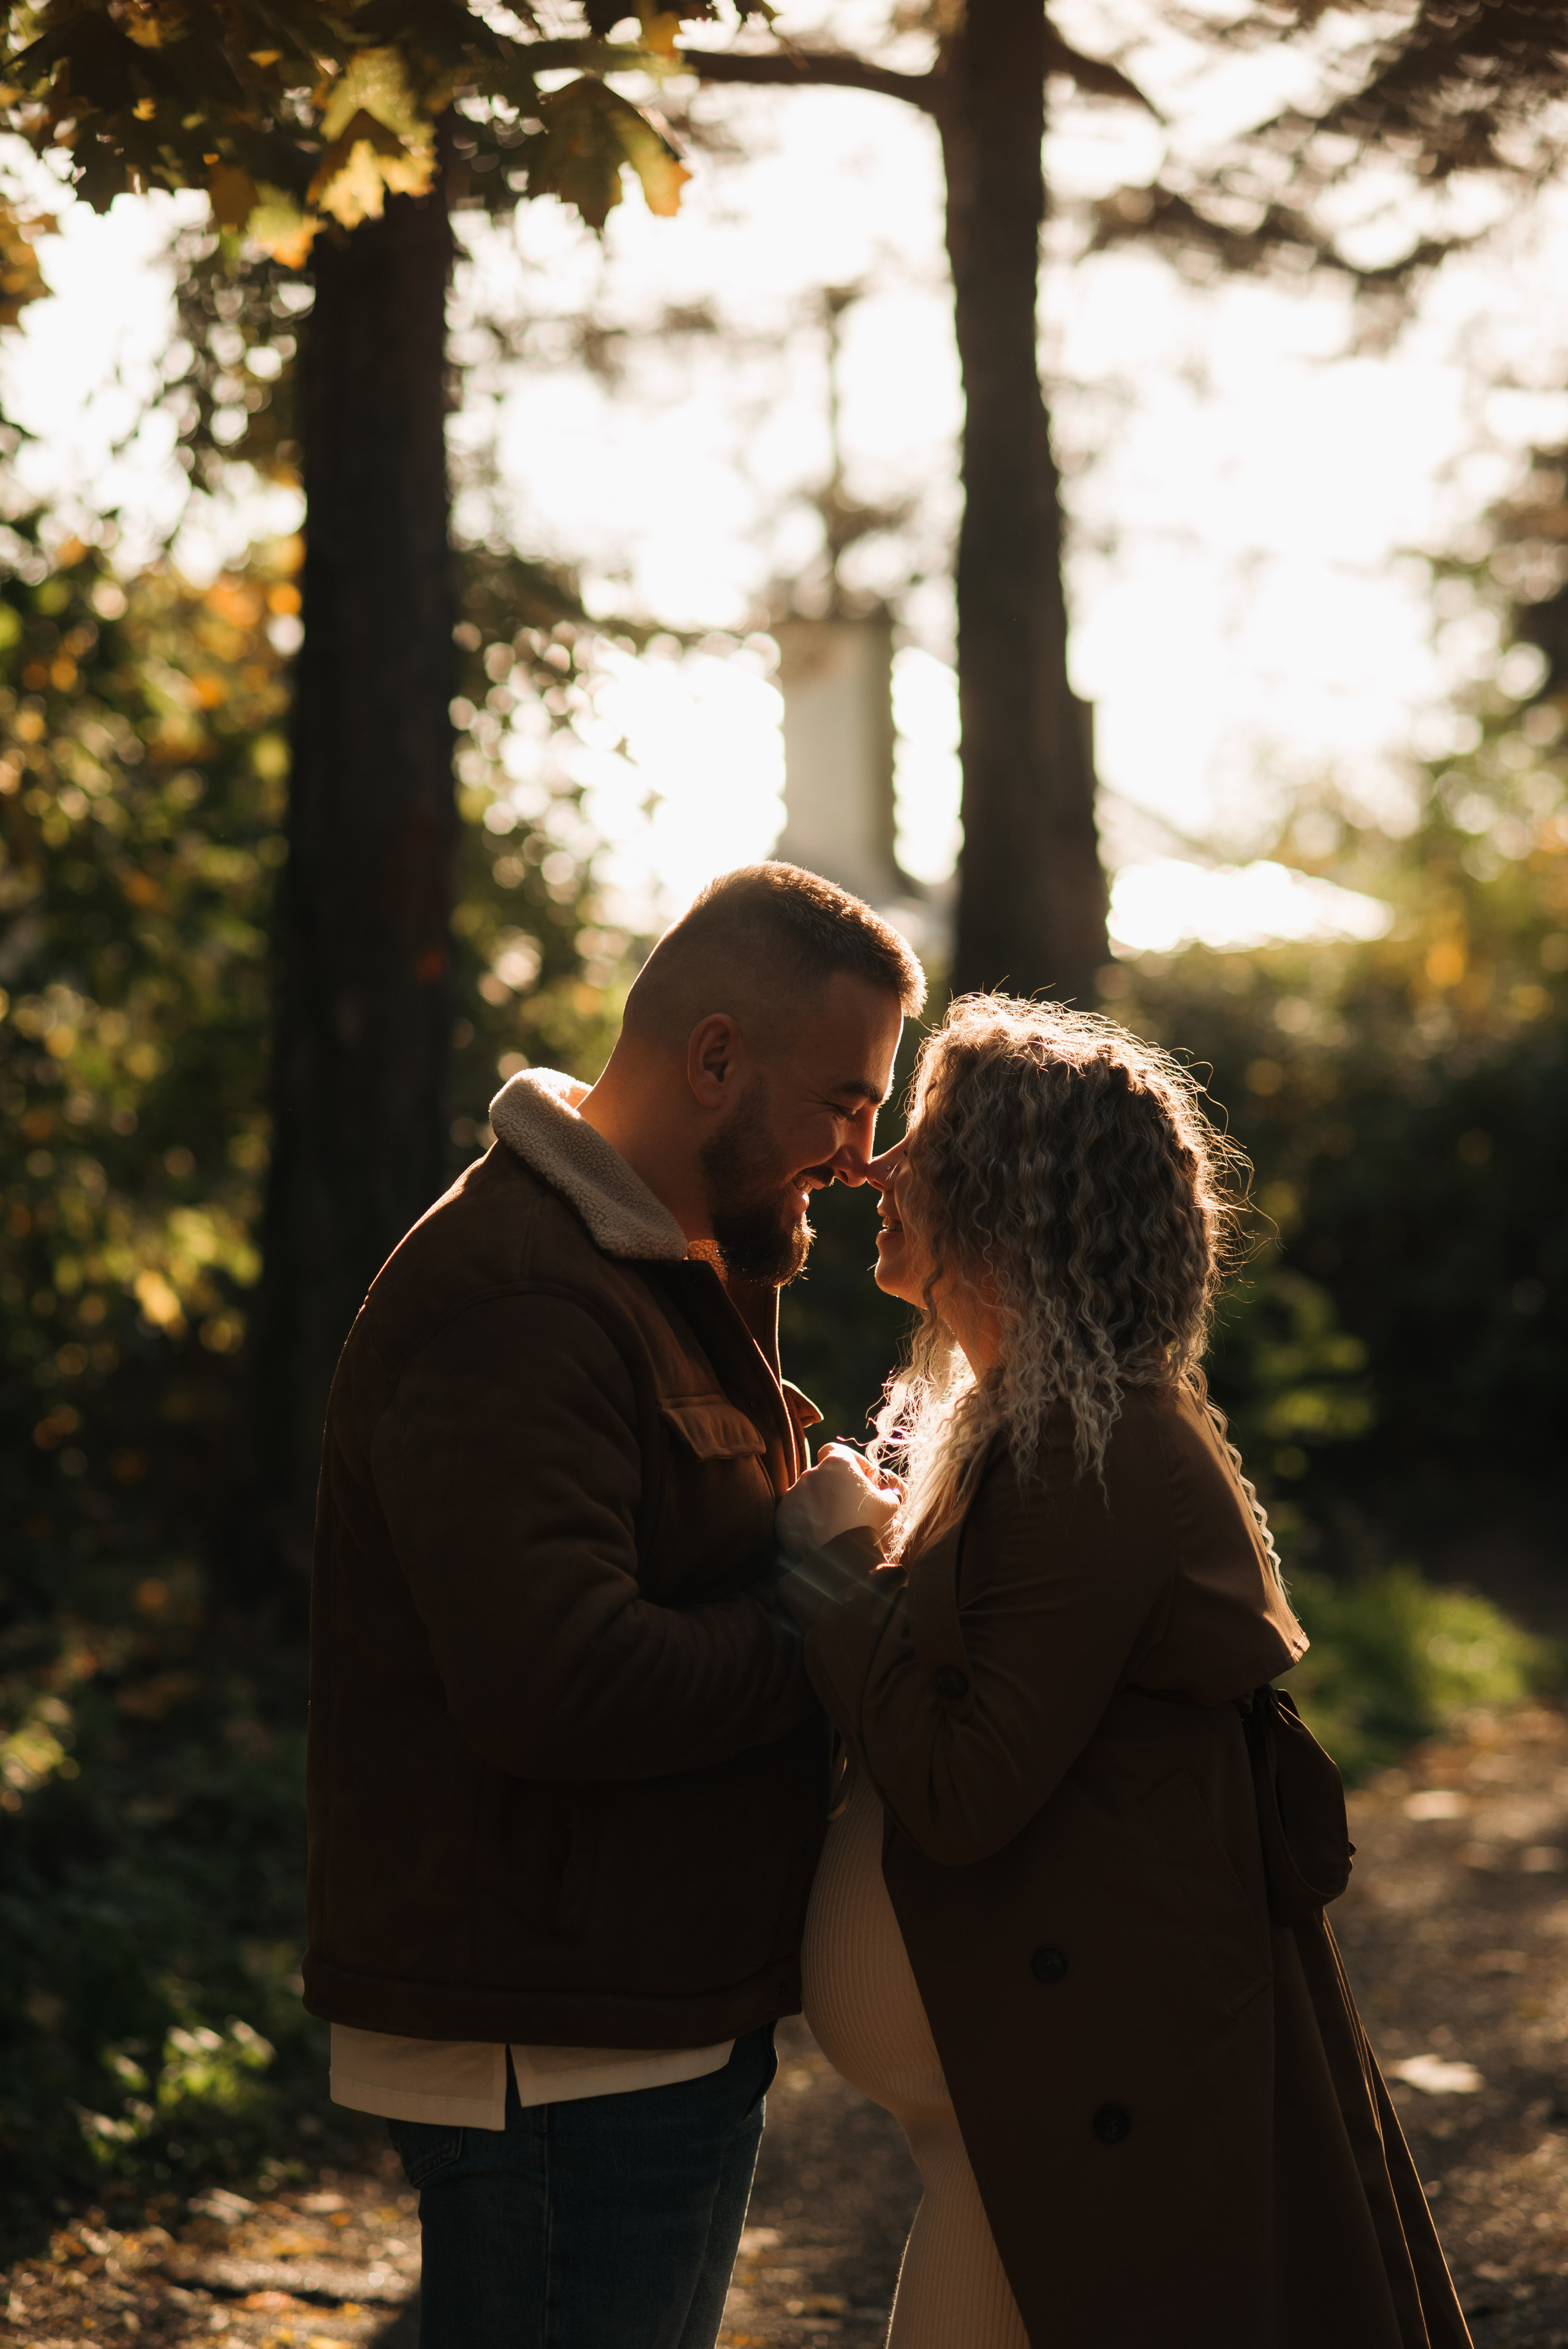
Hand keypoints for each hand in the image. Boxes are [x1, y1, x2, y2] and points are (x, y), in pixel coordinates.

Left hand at [776, 1444, 900, 1557]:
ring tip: (834, 1526)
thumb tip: (885, 1492)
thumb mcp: (890, 1506)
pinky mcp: (782, 1517)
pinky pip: (795, 1515)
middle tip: (850, 1508)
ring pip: (807, 1495)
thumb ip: (887, 1491)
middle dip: (835, 1487)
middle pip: (822, 1475)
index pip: (837, 1451)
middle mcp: (810, 1474)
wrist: (843, 1563)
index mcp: (836, 1464)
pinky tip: (819, 1536)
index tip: (861, 1480)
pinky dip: (805, 1522)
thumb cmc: (868, 1528)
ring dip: (820, 1505)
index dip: (850, 1463)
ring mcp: (793, 1496)